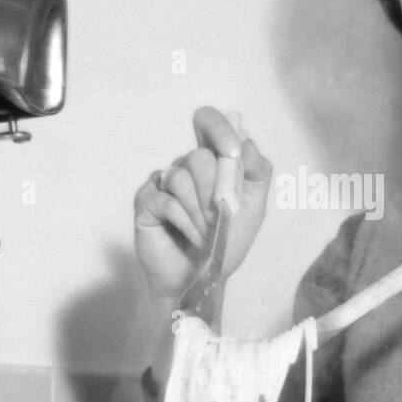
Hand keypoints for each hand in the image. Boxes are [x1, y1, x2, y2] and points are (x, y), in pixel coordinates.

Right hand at [134, 106, 273, 301]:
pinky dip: (184, 221)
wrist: (204, 278)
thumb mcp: (253, 208)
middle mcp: (185, 166)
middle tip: (220, 217)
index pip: (209, 123)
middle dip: (215, 191)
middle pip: (198, 156)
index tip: (232, 151)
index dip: (219, 128)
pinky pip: (165, 200)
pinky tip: (191, 236)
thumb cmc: (227, 242)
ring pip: (180, 178)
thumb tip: (247, 143)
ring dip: (200, 213)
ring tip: (206, 234)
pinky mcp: (145, 201)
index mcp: (213, 161)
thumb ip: (256, 173)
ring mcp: (163, 182)